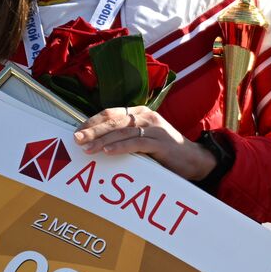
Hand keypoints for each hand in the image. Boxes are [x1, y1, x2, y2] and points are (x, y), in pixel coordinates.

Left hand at [73, 107, 215, 179]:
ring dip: (103, 140)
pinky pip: (137, 143)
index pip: (111, 113)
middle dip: (93, 130)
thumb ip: (125, 134)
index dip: (92, 121)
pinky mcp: (161, 143)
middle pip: (114, 121)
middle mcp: (147, 117)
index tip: (77, 131)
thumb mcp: (144, 137)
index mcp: (140, 113)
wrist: (193, 159)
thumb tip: (95, 140)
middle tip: (77, 139)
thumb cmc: (164, 150)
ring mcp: (155, 129)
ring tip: (87, 148)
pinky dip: (120, 147)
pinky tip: (108, 151)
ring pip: (123, 132)